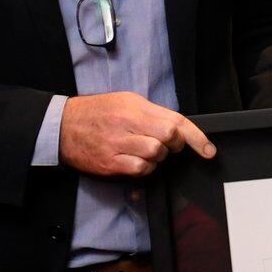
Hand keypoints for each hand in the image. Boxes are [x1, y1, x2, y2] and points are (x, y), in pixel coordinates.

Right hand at [59, 91, 214, 177]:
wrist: (62, 126)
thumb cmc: (96, 113)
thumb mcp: (125, 101)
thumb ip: (152, 112)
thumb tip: (177, 127)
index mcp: (134, 107)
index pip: (174, 121)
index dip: (197, 138)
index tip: (209, 150)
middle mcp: (127, 124)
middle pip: (168, 138)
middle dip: (173, 145)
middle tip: (165, 145)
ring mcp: (117, 144)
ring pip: (155, 155)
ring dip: (156, 157)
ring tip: (142, 149)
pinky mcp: (109, 163)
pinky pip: (140, 169)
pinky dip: (143, 168)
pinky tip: (134, 161)